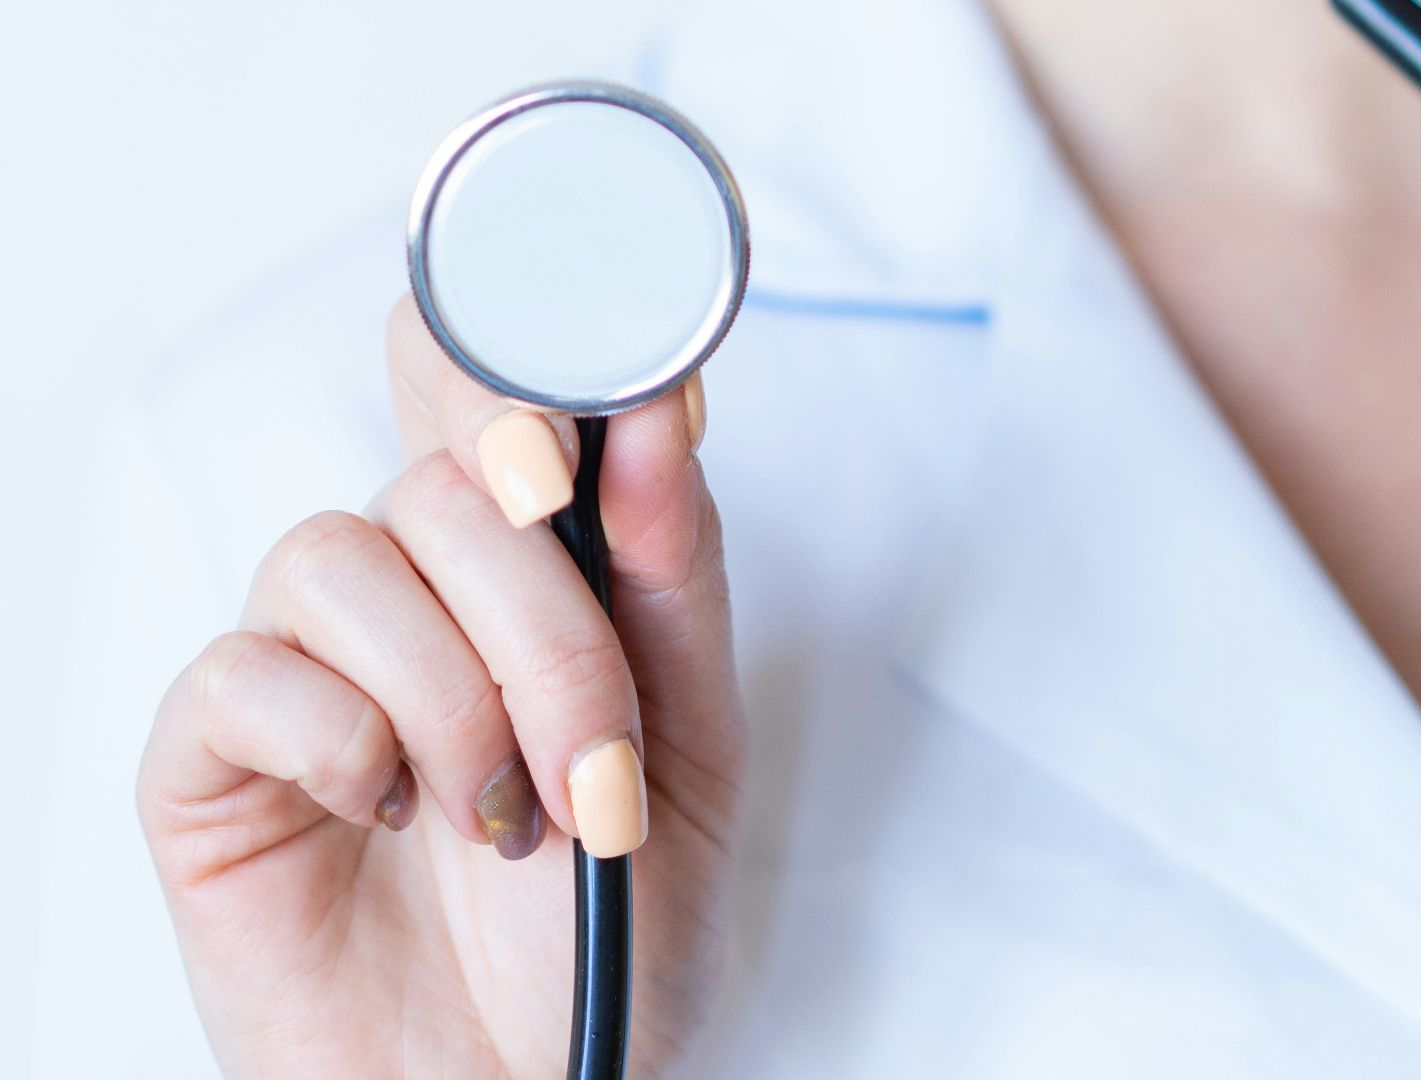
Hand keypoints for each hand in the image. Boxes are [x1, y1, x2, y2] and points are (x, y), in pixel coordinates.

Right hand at [137, 299, 741, 1078]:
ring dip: (453, 696)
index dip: (516, 356)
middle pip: (443, 477)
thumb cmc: (609, 929)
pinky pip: (243, 673)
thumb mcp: (691, 750)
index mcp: (529, 574)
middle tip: (595, 759)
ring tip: (506, 821)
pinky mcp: (212, 761)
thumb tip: (658, 407)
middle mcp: (414, 597)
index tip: (583, 423)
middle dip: (545, 623)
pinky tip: (390, 815)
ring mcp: (306, 670)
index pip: (486, 388)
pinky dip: (343, 741)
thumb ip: (674, 578)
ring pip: (338, 556)